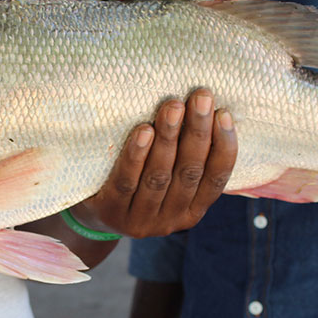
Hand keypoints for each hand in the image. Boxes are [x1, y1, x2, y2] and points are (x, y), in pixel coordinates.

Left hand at [76, 88, 236, 237]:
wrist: (94, 218)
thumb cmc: (139, 186)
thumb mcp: (168, 182)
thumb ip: (186, 159)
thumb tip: (209, 111)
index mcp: (192, 212)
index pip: (216, 180)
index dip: (224, 146)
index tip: (224, 113)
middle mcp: (170, 220)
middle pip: (189, 172)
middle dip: (197, 131)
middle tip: (201, 96)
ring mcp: (140, 219)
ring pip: (159, 175)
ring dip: (169, 137)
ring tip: (173, 106)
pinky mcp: (111, 212)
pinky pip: (126, 181)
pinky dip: (137, 155)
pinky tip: (144, 130)